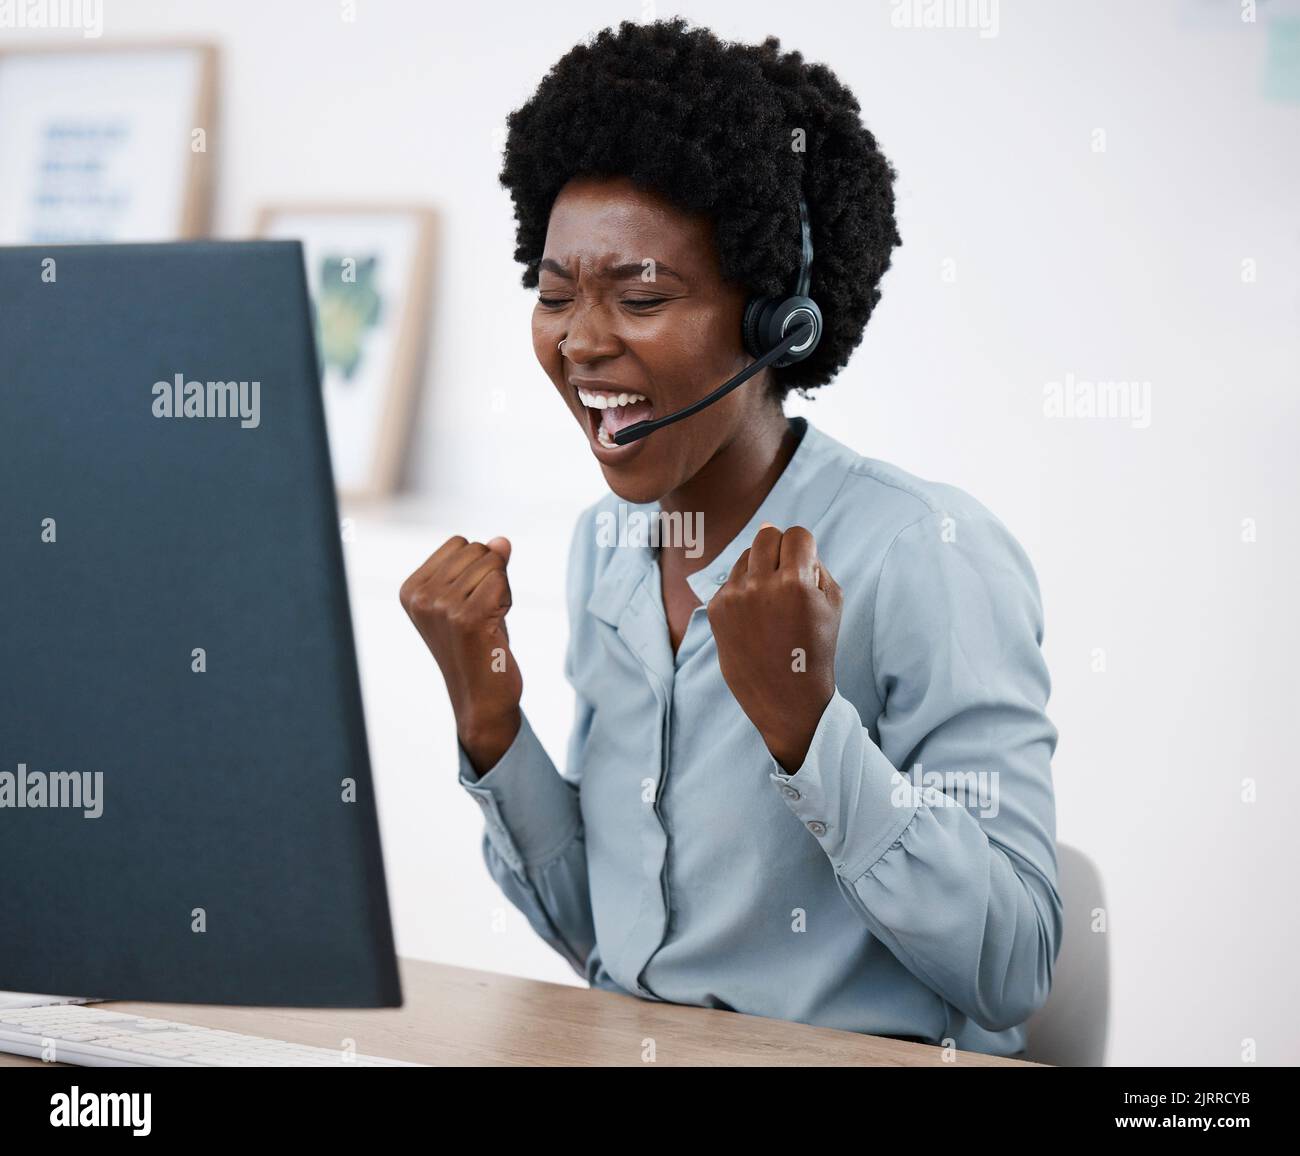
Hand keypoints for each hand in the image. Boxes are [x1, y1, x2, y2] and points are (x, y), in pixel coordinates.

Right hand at [400, 535, 520, 775]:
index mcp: (411, 589)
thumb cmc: (479, 648)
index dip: (477, 569)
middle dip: (491, 577)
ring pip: (493, 564)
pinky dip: (506, 602)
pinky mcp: (466, 618)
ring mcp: (441, 607)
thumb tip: (502, 541)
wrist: (481, 699)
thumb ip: (484, 565)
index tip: (470, 604)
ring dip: (501, 592)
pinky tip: (495, 628)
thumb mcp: (473, 598)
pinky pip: (501, 581)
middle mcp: (420, 596)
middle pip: (477, 549)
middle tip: (482, 616)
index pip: (460, 543)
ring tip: (487, 624)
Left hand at [707, 523, 842, 772]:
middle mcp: (761, 585)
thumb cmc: (815, 646)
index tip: (805, 566)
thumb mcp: (832, 602)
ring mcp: (734, 597)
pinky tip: (755, 618)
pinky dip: (744, 590)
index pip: (796, 534)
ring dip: (760, 568)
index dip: (804, 547)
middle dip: (780, 548)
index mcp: (795, 582)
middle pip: (767, 535)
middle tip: (787, 575)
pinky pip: (731, 579)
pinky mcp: (716, 609)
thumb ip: (812, 560)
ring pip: (746, 555)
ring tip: (771, 601)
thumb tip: (775, 529)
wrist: (785, 696)